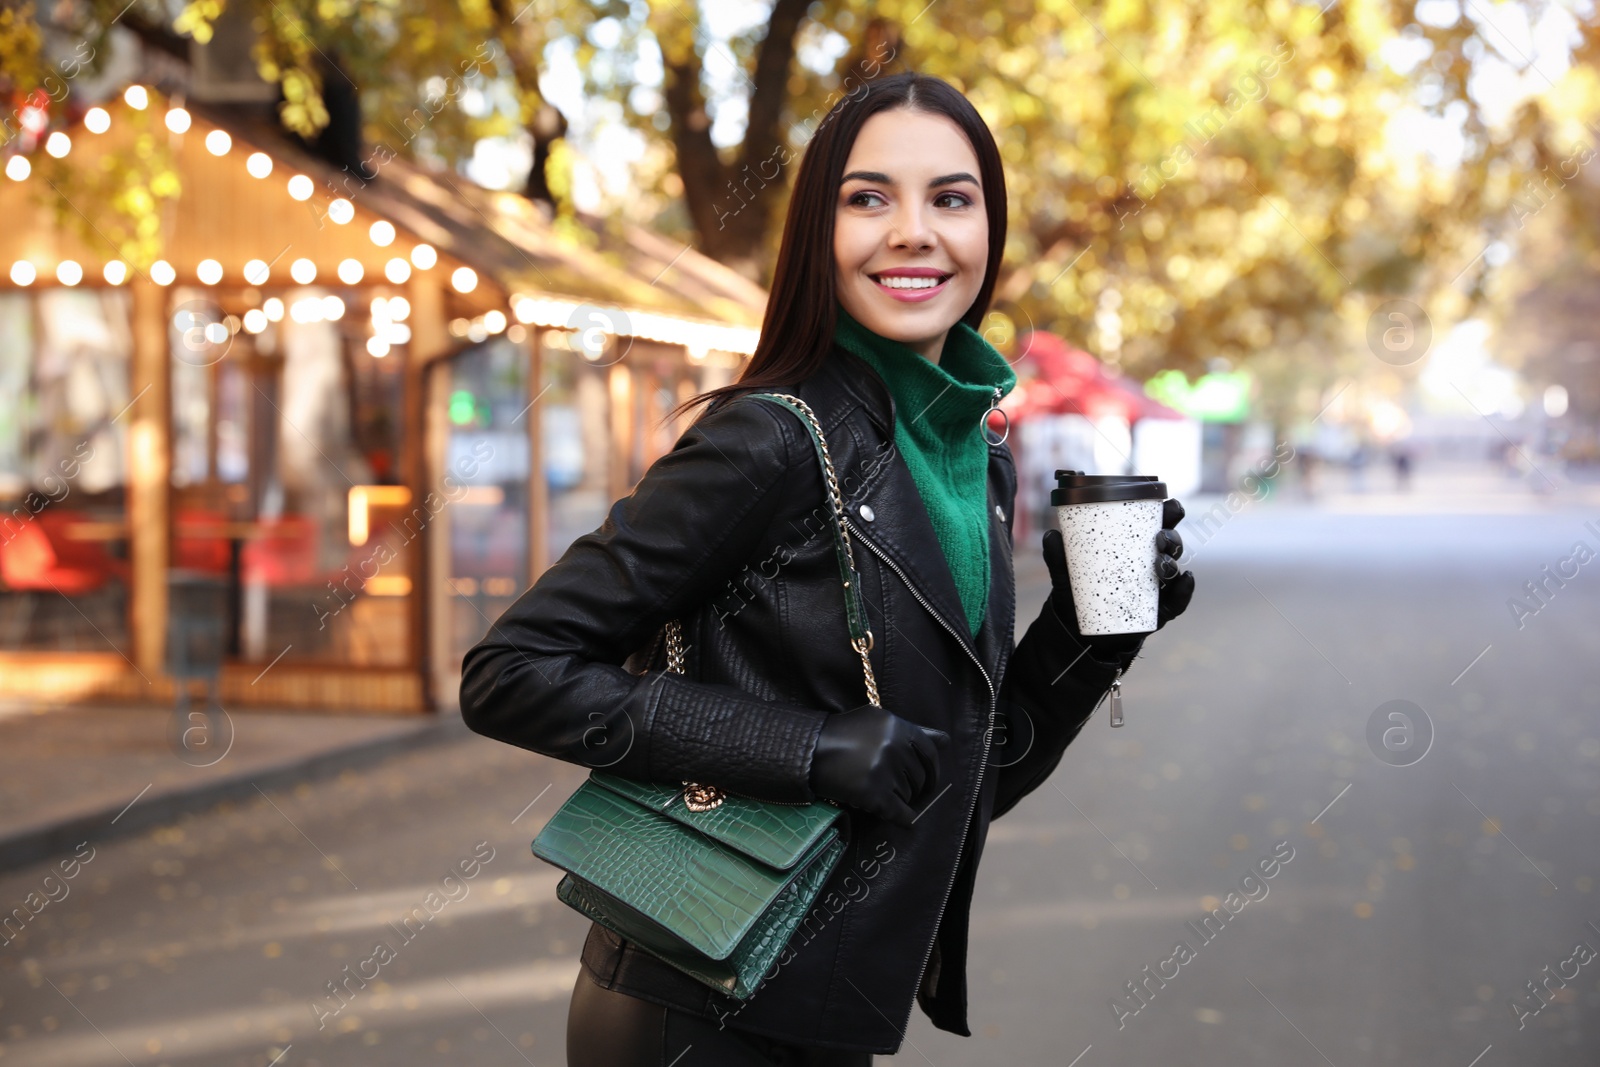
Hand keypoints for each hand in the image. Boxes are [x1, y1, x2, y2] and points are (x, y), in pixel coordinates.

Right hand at [809, 704, 949, 826]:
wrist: (809, 752)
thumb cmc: (843, 734)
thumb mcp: (877, 721)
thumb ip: (912, 730)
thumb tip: (946, 741)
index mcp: (897, 726)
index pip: (929, 752)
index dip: (932, 769)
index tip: (929, 780)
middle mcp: (894, 746)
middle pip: (920, 777)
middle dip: (915, 787)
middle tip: (903, 792)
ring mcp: (884, 771)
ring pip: (909, 795)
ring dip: (900, 799)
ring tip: (882, 794)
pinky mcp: (873, 793)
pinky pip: (900, 813)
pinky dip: (904, 819)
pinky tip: (904, 820)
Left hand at [1044, 497, 1195, 656]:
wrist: (1081, 631)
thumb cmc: (1079, 593)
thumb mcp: (1067, 574)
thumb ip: (1058, 557)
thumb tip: (1052, 535)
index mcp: (1134, 547)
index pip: (1157, 524)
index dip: (1169, 512)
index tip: (1169, 504)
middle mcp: (1150, 563)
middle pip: (1171, 544)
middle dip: (1171, 536)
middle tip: (1159, 538)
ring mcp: (1156, 588)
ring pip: (1174, 570)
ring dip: (1173, 562)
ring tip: (1160, 563)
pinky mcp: (1159, 612)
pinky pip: (1178, 601)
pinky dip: (1185, 591)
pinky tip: (1187, 579)